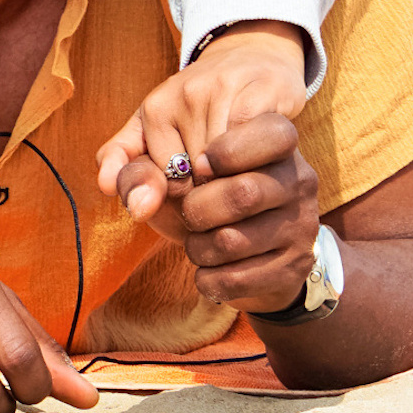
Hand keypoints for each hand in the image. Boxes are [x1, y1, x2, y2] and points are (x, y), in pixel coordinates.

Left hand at [94, 21, 307, 218]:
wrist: (252, 60)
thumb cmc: (201, 107)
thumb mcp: (156, 130)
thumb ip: (126, 163)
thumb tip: (104, 187)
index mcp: (154, 107)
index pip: (166, 181)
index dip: (187, 199)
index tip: (198, 190)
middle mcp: (184, 93)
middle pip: (199, 176)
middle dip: (213, 194)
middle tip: (224, 186)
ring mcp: (223, 89)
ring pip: (230, 165)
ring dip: (241, 182)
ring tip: (244, 176)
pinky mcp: (262, 89)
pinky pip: (262, 144)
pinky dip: (264, 159)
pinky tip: (265, 159)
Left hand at [109, 113, 319, 313]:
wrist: (249, 247)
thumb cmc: (201, 191)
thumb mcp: (167, 166)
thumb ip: (133, 162)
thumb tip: (110, 185)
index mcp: (273, 136)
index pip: (271, 132)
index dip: (226, 151)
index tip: (200, 165)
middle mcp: (297, 176)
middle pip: (242, 193)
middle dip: (195, 210)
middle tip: (188, 213)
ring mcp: (302, 222)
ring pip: (237, 240)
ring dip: (198, 248)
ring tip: (196, 242)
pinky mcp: (297, 263)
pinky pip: (241, 278)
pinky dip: (209, 280)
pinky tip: (207, 271)